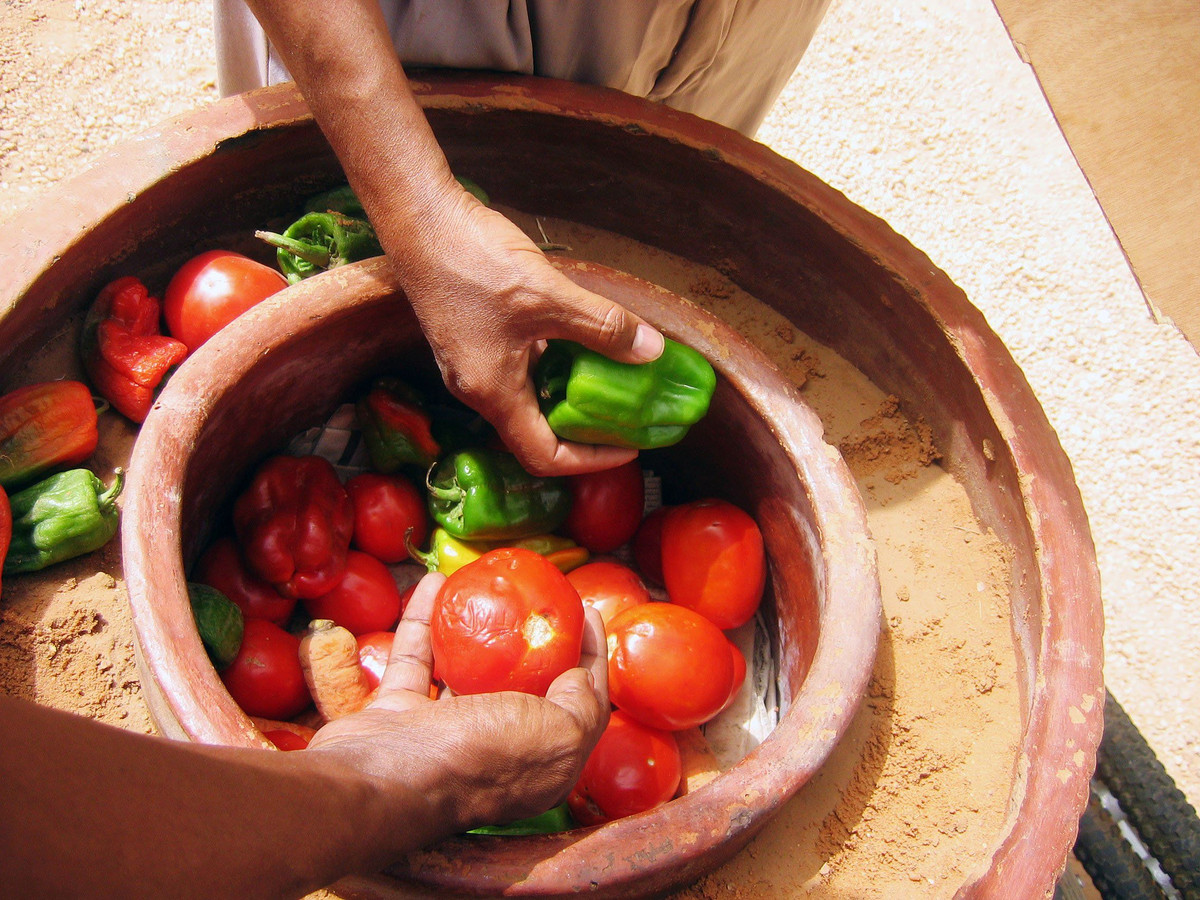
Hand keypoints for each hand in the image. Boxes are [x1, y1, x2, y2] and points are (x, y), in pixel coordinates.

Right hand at [306, 572, 609, 836]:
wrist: (378, 780)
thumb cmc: (476, 757)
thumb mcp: (556, 734)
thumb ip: (582, 705)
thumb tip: (580, 675)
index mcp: (539, 766)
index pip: (578, 705)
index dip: (589, 656)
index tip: (586, 611)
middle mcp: (494, 752)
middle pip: (523, 686)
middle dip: (533, 640)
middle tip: (538, 596)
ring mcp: (443, 734)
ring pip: (466, 671)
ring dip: (476, 629)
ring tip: (488, 587)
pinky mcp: (399, 714)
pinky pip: (415, 659)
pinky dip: (424, 622)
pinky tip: (435, 585)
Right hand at [387, 189, 663, 475]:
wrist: (418, 217)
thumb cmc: (470, 260)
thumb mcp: (548, 295)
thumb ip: (602, 326)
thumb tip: (650, 351)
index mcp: (492, 394)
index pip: (543, 456)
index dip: (589, 460)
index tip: (626, 447)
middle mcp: (477, 388)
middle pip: (536, 432)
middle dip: (583, 429)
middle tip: (626, 417)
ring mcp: (472, 363)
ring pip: (529, 395)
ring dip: (569, 393)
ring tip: (613, 379)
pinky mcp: (472, 337)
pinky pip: (519, 366)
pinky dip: (552, 362)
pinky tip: (579, 338)